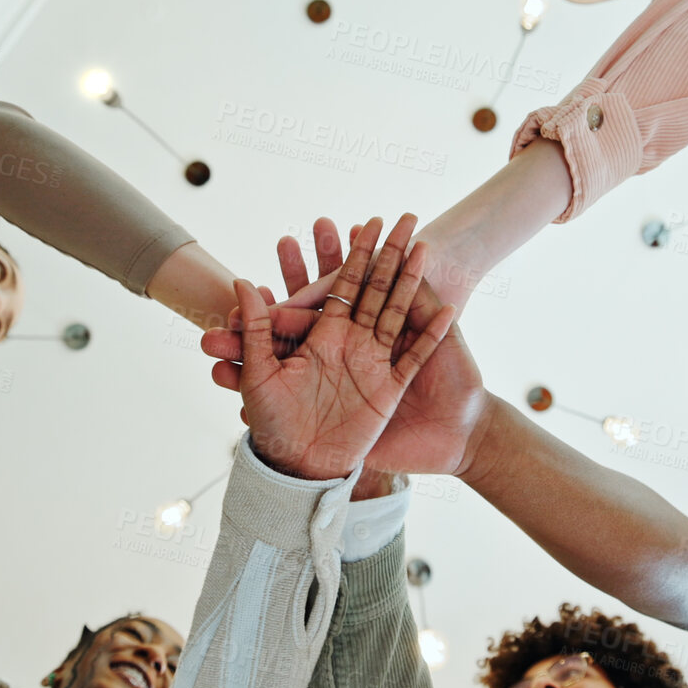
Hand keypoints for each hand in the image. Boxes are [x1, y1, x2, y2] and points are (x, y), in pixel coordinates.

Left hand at [212, 215, 455, 480]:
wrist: (302, 472)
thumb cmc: (275, 429)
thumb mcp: (260, 378)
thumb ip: (256, 332)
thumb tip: (241, 283)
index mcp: (320, 338)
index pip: (337, 285)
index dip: (349, 255)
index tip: (358, 224)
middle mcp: (350, 344)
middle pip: (373, 288)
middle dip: (384, 252)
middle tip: (397, 215)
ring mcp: (374, 363)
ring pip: (396, 310)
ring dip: (410, 277)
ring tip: (423, 242)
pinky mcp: (392, 388)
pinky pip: (415, 354)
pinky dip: (430, 331)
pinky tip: (446, 304)